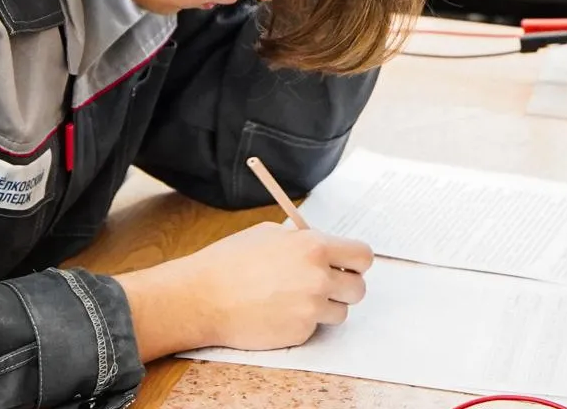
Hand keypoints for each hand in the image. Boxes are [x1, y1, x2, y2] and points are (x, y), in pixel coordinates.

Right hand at [117, 222, 373, 357]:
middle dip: (344, 287)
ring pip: (340, 312)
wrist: (203, 297)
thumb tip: (321, 247)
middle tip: (325, 285)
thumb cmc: (230, 262)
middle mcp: (319, 278)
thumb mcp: (269, 234)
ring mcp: (311, 308)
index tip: (347, 265)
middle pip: (359, 288)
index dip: (356, 262)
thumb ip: (302, 241)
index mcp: (314, 247)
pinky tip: (278, 312)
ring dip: (325, 307)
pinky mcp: (300, 332)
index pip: (363, 256)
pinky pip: (315, 328)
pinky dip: (302, 322)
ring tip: (296, 299)